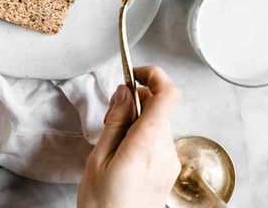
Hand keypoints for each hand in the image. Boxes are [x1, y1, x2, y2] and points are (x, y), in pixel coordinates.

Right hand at [78, 66, 180, 207]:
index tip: (133, 73)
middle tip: (112, 110)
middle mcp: (165, 151)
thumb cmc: (103, 207)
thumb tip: (124, 91)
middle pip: (161, 106)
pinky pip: (157, 140)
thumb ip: (115, 121)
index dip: (154, 75)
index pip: (168, 93)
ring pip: (157, 123)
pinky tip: (122, 152)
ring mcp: (169, 163)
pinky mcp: (167, 172)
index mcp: (147, 144)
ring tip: (112, 139)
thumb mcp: (99, 159)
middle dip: (137, 100)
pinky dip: (141, 135)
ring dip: (138, 119)